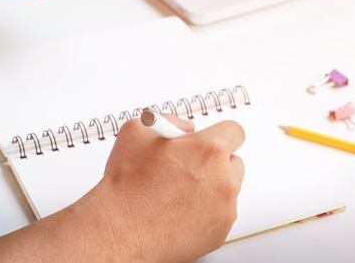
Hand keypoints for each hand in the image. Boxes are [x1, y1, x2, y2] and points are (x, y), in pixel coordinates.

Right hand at [91, 116, 245, 262]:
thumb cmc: (126, 185)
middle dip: (215, 162)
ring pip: (228, 191)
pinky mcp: (219, 233)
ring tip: (178, 193)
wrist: (119, 230)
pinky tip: (179, 212)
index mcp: (209, 150)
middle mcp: (223, 180)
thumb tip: (186, 129)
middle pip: (234, 162)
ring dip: (211, 188)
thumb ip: (170, 121)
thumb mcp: (138, 130)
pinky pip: (220, 216)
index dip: (220, 133)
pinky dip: (206, 213)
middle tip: (189, 167)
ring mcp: (224, 209)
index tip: (210, 140)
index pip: (235, 131)